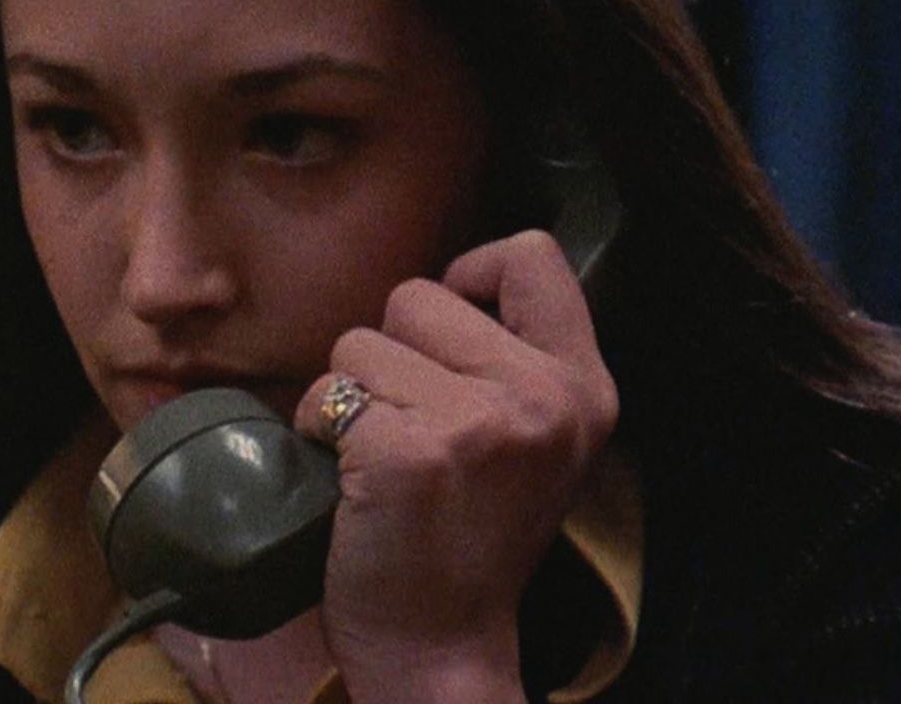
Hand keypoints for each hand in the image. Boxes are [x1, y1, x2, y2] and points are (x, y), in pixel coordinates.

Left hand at [295, 230, 619, 702]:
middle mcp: (544, 398)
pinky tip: (351, 480)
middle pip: (419, 294)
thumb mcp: (533, 439)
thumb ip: (510, 359)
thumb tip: (444, 285)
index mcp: (583, 386)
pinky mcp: (408, 453)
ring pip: (359, 342)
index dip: (469, 275)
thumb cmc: (468, 538)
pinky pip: (325, 393)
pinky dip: (316, 431)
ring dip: (347, 394)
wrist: (442, 646)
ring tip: (379, 457)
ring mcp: (479, 424)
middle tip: (409, 427)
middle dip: (391, 352)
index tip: (447, 334)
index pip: (533, 254)